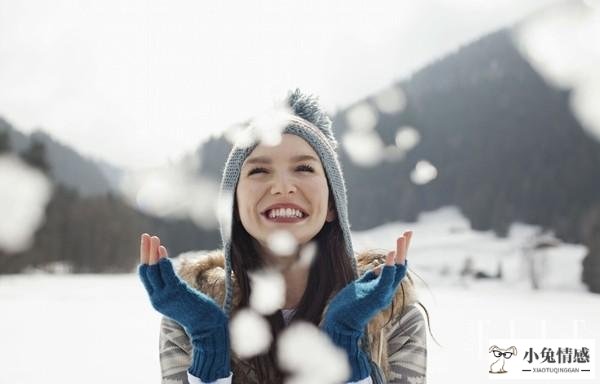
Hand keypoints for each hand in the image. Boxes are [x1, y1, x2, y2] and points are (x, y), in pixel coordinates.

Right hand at [138, 233, 230, 380]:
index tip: (147, 244)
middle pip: (146, 270)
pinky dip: (163, 261)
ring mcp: (165, 297)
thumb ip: (172, 286)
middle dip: (145, 252)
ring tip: (154, 238)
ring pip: (154, 270)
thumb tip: (170, 270)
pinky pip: (166, 274)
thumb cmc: (197, 311)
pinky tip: (162, 249)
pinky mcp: (176, 294)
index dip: (145, 259)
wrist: (207, 326)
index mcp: (156, 299)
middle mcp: (157, 298)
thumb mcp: (180, 298)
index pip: (145, 276)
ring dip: (153, 252)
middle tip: (145, 236)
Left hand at [321, 231, 411, 380]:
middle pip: (401, 267)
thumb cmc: (348, 305)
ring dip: (399, 253)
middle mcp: (388, 291)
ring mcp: (383, 294)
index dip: (400, 251)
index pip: (397, 267)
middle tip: (409, 231)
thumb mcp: (361, 286)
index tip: (403, 236)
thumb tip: (380, 266)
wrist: (340, 323)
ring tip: (401, 238)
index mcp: (384, 287)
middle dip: (405, 248)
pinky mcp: (376, 296)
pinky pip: (386, 279)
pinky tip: (391, 254)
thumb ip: (371, 276)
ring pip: (397, 271)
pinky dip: (390, 266)